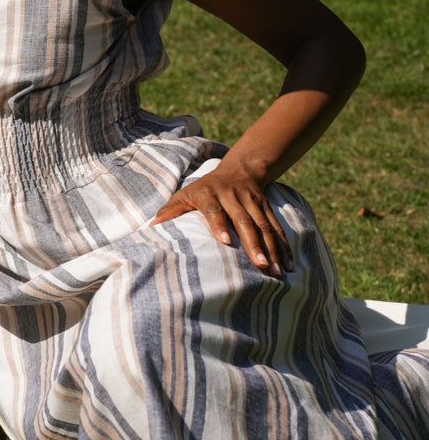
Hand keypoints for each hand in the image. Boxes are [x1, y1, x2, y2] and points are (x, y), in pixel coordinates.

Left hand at [151, 163, 294, 276]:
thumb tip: (151, 228)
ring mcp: (252, 202)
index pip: (214, 209)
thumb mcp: (184, 195)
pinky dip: (283, 246)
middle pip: (244, 220)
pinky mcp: (266, 208)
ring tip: (276, 271)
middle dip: (253, 243)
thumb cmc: (203, 189)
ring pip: (264, 225)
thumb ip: (169, 212)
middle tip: (260, 265)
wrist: (238, 169)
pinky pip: (276, 227)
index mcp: (209, 194)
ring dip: (272, 248)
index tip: (225, 241)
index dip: (219, 224)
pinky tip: (288, 264)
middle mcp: (232, 196)